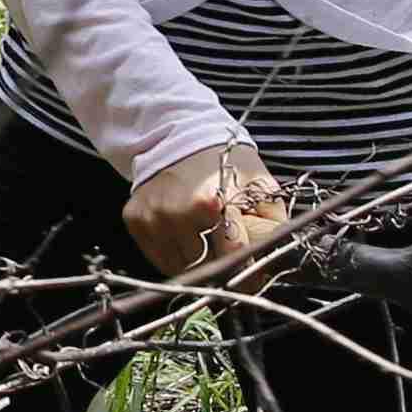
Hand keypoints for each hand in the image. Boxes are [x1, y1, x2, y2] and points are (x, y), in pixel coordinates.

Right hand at [126, 140, 289, 279]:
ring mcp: (153, 217)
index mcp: (214, 201)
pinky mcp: (135, 220)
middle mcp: (178, 212)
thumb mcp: (259, 184)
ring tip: (205, 239)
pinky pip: (160, 259)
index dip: (247, 271)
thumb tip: (275, 257)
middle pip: (206, 267)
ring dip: (197, 263)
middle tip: (230, 257)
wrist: (178, 134)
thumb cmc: (223, 160)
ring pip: (182, 268)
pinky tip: (184, 234)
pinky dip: (175, 255)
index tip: (252, 276)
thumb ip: (272, 222)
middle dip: (222, 268)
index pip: (233, 257)